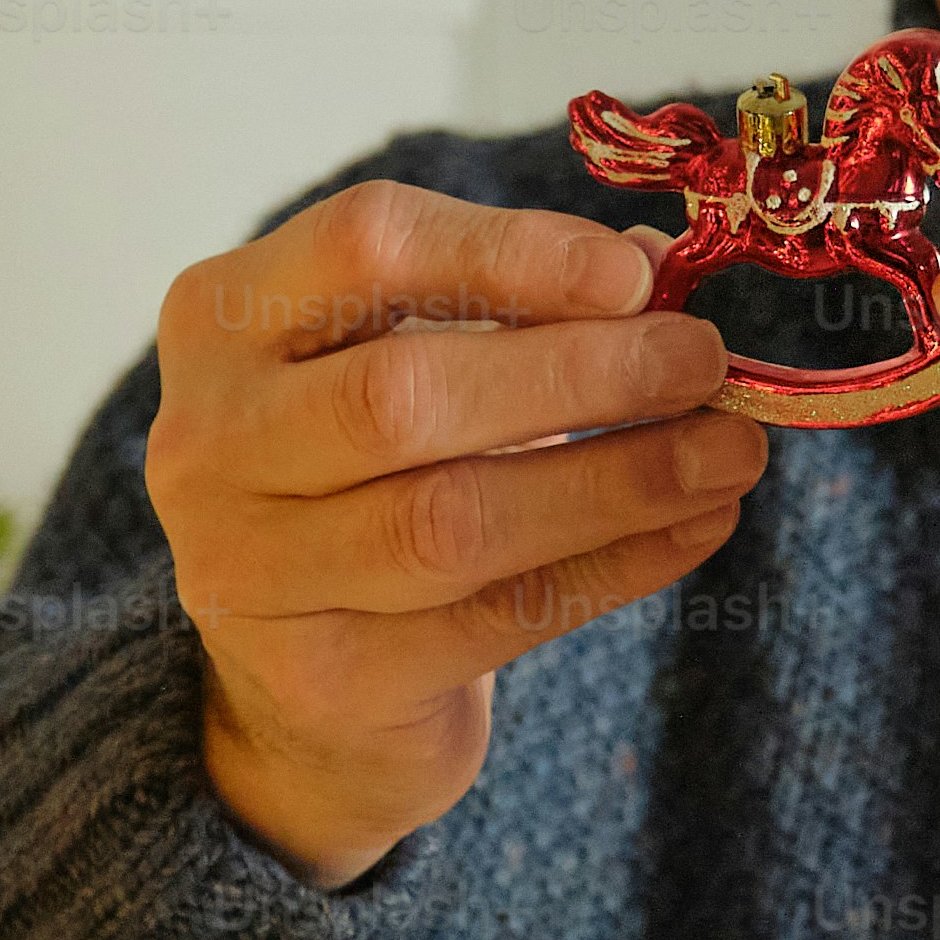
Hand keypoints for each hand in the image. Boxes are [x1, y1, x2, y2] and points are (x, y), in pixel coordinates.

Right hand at [144, 186, 765, 887]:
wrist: (302, 690)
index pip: (364, 249)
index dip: (510, 255)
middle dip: (580, 374)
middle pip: (400, 395)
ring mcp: (249, 572)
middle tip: (706, 364)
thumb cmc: (372, 485)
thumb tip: (661, 270)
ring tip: (731, 453)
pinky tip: (696, 529)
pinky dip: (615, 565)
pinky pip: (496, 617)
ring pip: (450, 522)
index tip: (636, 276)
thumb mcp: (417, 367)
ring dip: (617, 481)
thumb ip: (517, 309)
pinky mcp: (325, 682)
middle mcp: (208, 441)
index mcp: (223, 319)